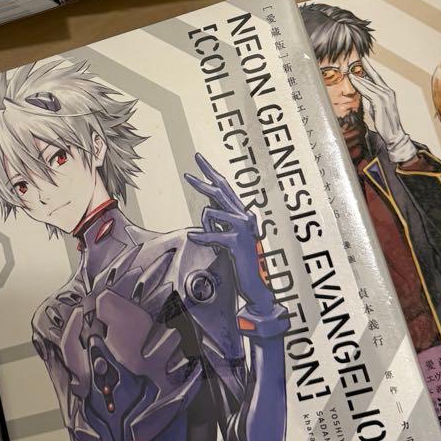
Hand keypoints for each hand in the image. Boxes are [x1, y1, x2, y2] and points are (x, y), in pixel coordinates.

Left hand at [185, 153, 272, 313]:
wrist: (253, 282)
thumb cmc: (239, 260)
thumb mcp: (228, 235)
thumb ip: (220, 220)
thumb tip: (207, 207)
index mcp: (241, 212)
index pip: (224, 186)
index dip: (210, 171)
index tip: (198, 158)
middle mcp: (244, 215)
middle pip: (219, 191)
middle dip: (201, 182)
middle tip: (186, 175)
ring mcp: (242, 227)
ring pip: (210, 213)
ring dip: (204, 229)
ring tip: (208, 241)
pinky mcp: (237, 241)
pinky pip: (212, 234)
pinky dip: (202, 237)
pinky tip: (193, 237)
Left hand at [349, 59, 416, 163]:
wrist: (394, 135)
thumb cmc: (383, 122)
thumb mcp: (374, 107)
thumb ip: (369, 98)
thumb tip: (361, 91)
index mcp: (388, 92)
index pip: (376, 76)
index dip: (369, 67)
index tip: (362, 58)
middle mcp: (388, 92)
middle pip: (373, 77)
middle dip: (363, 68)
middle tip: (353, 60)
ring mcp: (386, 96)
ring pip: (369, 83)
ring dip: (358, 77)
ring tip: (349, 70)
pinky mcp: (381, 102)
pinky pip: (368, 91)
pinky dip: (360, 85)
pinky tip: (353, 81)